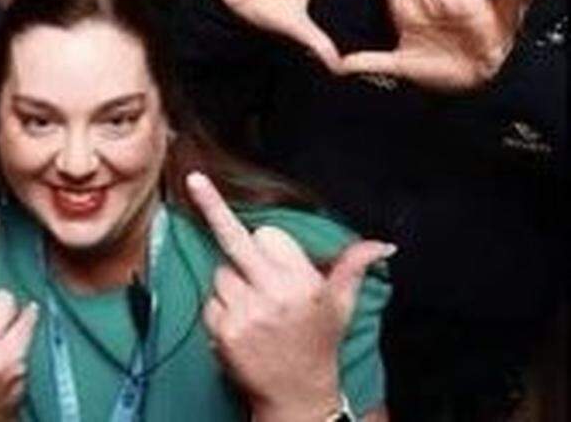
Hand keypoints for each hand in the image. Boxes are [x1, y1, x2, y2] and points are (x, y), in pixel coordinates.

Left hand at [185, 172, 391, 421]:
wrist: (297, 395)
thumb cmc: (318, 344)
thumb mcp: (341, 305)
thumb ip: (353, 267)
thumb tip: (382, 245)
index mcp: (301, 282)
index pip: (268, 236)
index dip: (268, 243)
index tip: (266, 245)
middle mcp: (272, 294)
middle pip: (234, 240)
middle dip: (212, 206)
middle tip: (194, 179)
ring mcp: (245, 312)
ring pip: (220, 273)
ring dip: (230, 283)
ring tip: (254, 309)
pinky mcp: (222, 330)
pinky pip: (209, 301)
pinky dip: (219, 308)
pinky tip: (240, 324)